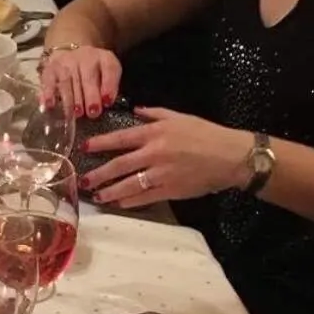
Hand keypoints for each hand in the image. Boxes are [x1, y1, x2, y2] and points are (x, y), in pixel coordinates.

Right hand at [42, 45, 121, 119]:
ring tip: (75, 114)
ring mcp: (66, 61)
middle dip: (90, 96)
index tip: (108, 102)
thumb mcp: (109, 74)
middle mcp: (85, 57)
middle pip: (88, 77)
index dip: (109, 85)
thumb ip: (110, 87)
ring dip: (71, 99)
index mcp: (104, 58)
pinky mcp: (51, 68)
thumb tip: (106, 102)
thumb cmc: (95, 71)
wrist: (74, 57)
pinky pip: (49, 81)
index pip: (109, 68)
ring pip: (68, 81)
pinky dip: (49, 93)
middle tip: (92, 113)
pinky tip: (50, 105)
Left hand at [81, 108, 253, 207]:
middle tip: (83, 179)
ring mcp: (161, 174)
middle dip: (99, 173)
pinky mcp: (171, 190)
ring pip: (128, 185)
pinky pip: (145, 197)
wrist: (230, 156)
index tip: (84, 148)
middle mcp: (154, 154)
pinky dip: (130, 202)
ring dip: (110, 191)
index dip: (100, 143)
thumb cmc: (206, 133)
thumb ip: (154, 114)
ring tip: (97, 195)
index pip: (120, 138)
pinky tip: (119, 204)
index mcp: (155, 133)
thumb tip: (134, 110)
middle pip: (119, 165)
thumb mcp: (179, 117)